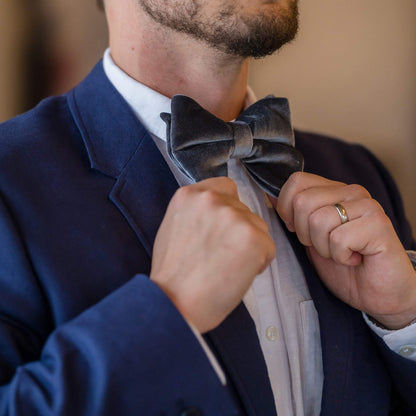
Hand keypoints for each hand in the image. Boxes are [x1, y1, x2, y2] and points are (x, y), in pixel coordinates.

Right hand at [151, 177, 275, 332]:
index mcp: (190, 194)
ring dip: (250, 245)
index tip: (222, 228)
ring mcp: (234, 217)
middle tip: (221, 255)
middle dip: (238, 230)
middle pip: (244, 209)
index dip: (228, 209)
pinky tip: (237, 275)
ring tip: (228, 267)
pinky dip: (259, 262)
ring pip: (258, 227)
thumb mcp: (174, 225)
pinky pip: (268, 247)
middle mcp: (212, 199)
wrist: (174, 303)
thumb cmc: (173, 273)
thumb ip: (197, 210)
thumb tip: (221, 210)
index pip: (226, 188)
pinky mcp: (253, 238)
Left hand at [274, 172, 415, 329]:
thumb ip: (293, 215)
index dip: (287, 209)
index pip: (297, 181)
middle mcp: (352, 192)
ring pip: (318, 220)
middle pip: (303, 202)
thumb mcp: (309, 237)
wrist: (377, 294)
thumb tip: (269, 194)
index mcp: (334, 191)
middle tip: (326, 246)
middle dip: (305, 234)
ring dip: (324, 248)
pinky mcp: (379, 224)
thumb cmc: (343, 266)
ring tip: (341, 253)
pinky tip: (354, 258)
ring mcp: (367, 206)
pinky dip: (340, 256)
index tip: (298, 230)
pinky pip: (338, 238)